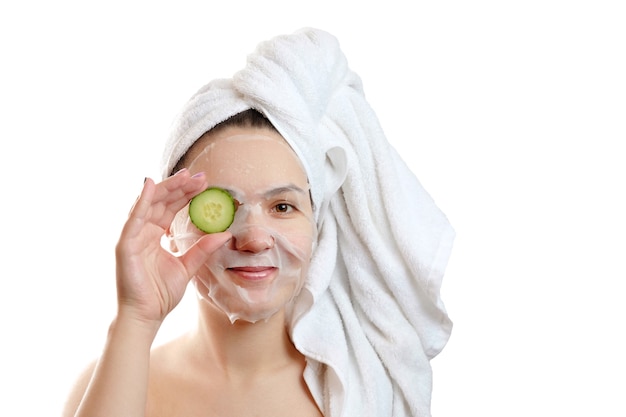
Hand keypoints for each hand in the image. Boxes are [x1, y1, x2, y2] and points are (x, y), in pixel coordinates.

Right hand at [115, 169, 230, 324]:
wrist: (146, 316)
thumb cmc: (161, 294)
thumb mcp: (188, 266)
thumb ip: (203, 249)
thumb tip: (226, 234)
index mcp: (155, 235)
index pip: (171, 207)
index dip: (186, 194)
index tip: (205, 184)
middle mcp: (143, 231)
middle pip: (161, 201)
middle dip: (180, 186)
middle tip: (200, 176)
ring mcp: (132, 236)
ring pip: (149, 203)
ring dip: (167, 188)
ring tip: (185, 177)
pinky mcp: (125, 244)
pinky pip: (133, 218)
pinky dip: (141, 200)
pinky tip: (150, 184)